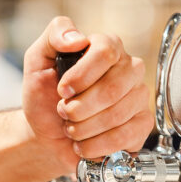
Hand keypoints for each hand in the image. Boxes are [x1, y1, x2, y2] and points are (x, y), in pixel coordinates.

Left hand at [22, 16, 153, 171]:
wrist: (47, 134)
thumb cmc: (44, 96)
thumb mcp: (38, 61)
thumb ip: (55, 35)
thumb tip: (78, 38)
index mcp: (107, 47)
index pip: (105, 53)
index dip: (80, 77)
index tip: (62, 91)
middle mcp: (129, 69)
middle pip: (112, 88)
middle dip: (79, 108)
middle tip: (64, 113)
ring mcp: (139, 97)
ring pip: (116, 115)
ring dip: (84, 129)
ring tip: (71, 129)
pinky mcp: (142, 125)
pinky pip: (125, 137)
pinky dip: (96, 146)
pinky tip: (84, 144)